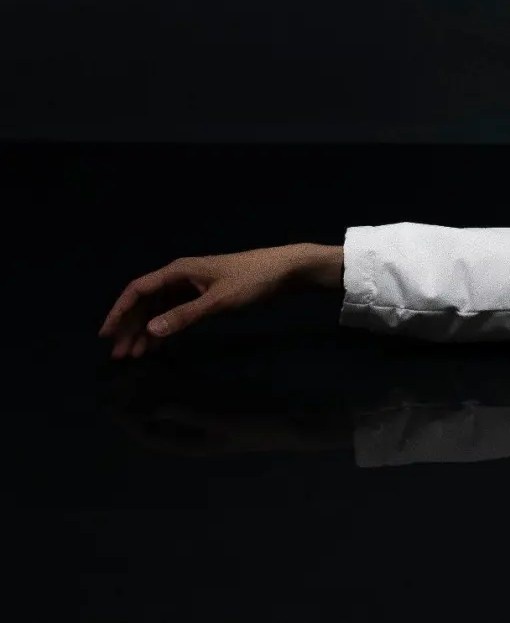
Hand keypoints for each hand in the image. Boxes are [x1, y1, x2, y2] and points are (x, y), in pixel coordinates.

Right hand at [98, 244, 313, 358]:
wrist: (286, 271)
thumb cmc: (254, 280)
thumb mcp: (220, 300)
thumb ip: (186, 315)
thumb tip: (151, 330)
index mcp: (179, 270)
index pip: (138, 289)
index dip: (119, 312)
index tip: (106, 335)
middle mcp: (181, 276)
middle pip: (146, 302)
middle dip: (131, 328)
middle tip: (120, 355)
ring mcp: (193, 286)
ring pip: (160, 309)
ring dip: (146, 331)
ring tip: (135, 356)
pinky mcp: (205, 295)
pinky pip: (175, 312)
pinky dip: (165, 328)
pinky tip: (157, 345)